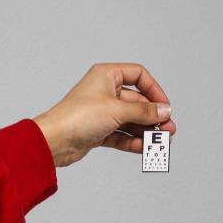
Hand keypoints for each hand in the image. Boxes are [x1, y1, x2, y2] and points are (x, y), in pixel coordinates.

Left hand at [31, 63, 174, 167]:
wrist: (54, 141)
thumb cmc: (78, 117)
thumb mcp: (118, 110)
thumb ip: (144, 111)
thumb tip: (163, 110)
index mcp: (106, 75)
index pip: (138, 75)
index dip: (154, 89)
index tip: (164, 106)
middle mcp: (104, 91)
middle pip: (136, 101)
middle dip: (152, 115)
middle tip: (168, 129)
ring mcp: (101, 112)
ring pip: (130, 119)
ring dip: (145, 130)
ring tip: (160, 141)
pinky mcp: (97, 130)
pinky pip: (120, 133)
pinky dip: (132, 140)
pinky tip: (143, 146)